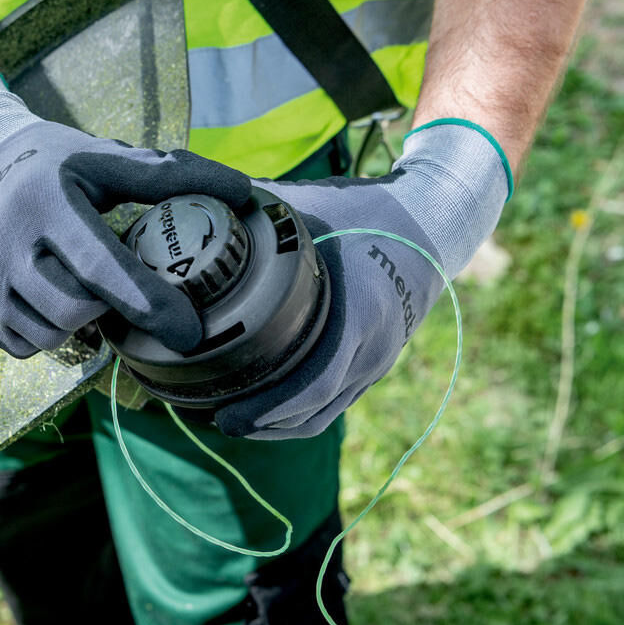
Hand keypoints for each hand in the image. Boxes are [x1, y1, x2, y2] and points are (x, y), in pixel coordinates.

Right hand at [0, 53, 251, 357]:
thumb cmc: (62, 163)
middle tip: (121, 285)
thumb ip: (174, 175)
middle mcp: (4, 240)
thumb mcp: (112, 158)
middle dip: (110, 307)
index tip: (190, 334)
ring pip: (51, 334)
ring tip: (84, 285)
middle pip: (77, 312)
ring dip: (81, 322)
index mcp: (46, 200)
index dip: (151, 306)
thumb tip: (242, 193)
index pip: (104, 268)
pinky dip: (49, 330)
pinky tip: (52, 295)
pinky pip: (25, 345)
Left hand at [213, 121, 511, 439]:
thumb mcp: (311, 204)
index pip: (314, 383)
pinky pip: (334, 402)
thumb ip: (256, 207)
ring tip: (227, 419)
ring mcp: (377, 360)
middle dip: (262, 422)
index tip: (224, 415)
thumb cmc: (366, 210)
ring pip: (324, 414)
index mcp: (359, 313)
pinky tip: (262, 409)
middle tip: (211, 418)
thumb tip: (191, 199)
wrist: (431, 220)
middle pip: (313, 410)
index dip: (268, 408)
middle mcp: (373, 348)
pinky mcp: (374, 362)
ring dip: (278, 425)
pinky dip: (297, 414)